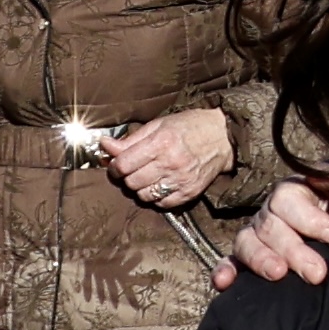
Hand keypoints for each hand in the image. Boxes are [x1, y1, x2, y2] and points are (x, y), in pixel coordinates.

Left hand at [106, 108, 229, 209]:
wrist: (222, 137)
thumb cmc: (189, 127)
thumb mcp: (159, 125)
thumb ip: (131, 139)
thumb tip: (105, 146)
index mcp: (161, 142)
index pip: (124, 164)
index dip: (114, 166)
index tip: (115, 164)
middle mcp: (171, 163)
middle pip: (132, 182)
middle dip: (126, 177)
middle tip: (132, 170)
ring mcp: (181, 180)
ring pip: (144, 196)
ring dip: (140, 188)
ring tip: (146, 177)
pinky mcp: (189, 193)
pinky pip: (161, 204)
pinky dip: (155, 197)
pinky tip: (159, 185)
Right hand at [226, 186, 328, 285]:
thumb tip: (326, 175)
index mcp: (294, 192)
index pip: (288, 199)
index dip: (309, 218)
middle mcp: (270, 212)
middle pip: (270, 225)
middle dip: (294, 250)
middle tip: (317, 272)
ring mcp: (256, 236)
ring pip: (246, 242)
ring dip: (260, 259)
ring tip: (278, 274)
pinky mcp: (246, 260)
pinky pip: (230, 263)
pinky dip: (225, 271)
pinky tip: (224, 282)